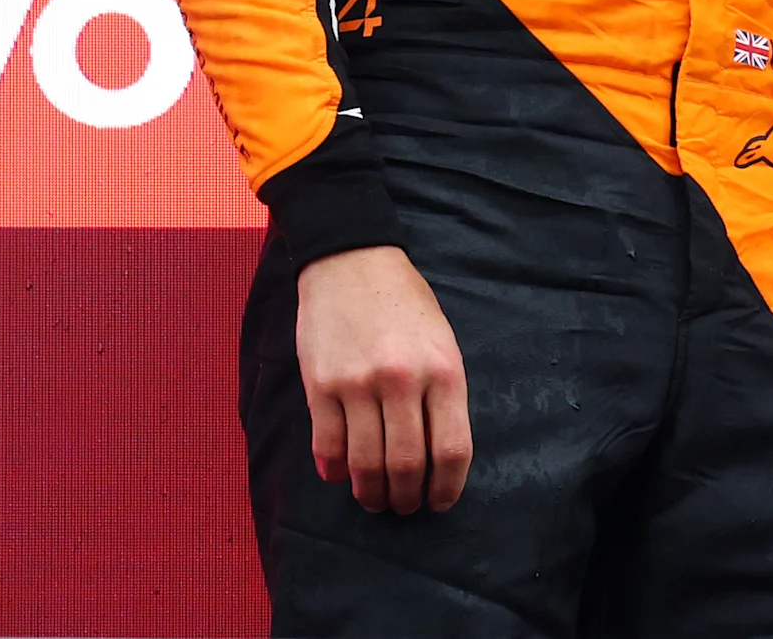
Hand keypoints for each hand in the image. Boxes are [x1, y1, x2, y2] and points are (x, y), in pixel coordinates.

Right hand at [294, 245, 471, 513]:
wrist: (353, 263)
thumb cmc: (406, 306)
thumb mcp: (442, 343)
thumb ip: (441, 396)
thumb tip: (435, 456)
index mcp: (444, 371)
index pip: (452, 449)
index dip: (447, 486)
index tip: (440, 502)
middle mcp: (403, 381)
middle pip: (407, 464)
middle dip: (406, 498)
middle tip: (403, 508)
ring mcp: (358, 384)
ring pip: (365, 463)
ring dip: (370, 493)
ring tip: (374, 500)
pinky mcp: (320, 386)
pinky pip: (327, 446)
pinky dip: (334, 471)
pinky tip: (341, 477)